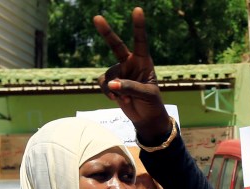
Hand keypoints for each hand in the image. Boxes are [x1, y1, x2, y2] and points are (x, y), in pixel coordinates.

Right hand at [94, 8, 170, 143]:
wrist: (146, 117)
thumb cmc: (152, 104)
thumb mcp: (147, 95)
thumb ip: (131, 88)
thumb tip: (112, 84)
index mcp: (144, 62)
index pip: (141, 41)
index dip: (138, 26)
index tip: (137, 10)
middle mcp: (130, 63)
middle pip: (115, 45)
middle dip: (106, 32)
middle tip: (97, 18)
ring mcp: (119, 72)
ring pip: (109, 75)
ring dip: (115, 88)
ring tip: (126, 98)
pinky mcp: (111, 83)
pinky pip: (103, 83)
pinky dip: (108, 92)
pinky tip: (116, 99)